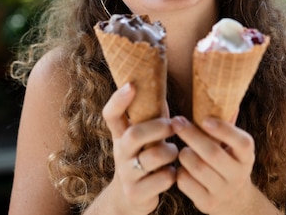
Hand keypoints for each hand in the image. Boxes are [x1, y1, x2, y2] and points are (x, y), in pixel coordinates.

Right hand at [101, 83, 177, 214]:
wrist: (130, 200)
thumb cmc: (143, 159)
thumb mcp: (143, 139)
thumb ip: (151, 116)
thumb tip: (161, 85)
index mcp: (120, 136)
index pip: (111, 115)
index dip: (119, 100)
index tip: (132, 85)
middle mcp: (120, 153)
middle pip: (134, 135)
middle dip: (158, 128)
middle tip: (173, 125)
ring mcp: (127, 174)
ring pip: (153, 157)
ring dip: (170, 152)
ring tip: (174, 153)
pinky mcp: (137, 193)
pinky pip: (162, 179)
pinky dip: (172, 174)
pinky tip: (172, 173)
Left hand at [171, 115, 259, 214]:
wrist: (233, 200)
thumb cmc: (228, 161)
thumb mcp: (233, 146)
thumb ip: (227, 124)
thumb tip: (224, 95)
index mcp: (246, 156)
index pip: (241, 142)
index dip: (224, 130)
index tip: (204, 119)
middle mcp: (238, 175)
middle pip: (212, 153)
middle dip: (191, 135)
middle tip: (177, 121)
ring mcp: (223, 191)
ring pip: (196, 168)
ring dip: (184, 153)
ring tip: (182, 148)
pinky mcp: (207, 203)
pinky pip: (186, 183)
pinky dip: (180, 171)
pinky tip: (182, 167)